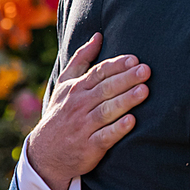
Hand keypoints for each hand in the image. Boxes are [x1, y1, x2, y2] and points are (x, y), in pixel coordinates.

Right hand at [28, 33, 150, 189]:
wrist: (44, 154)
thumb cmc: (61, 113)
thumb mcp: (65, 84)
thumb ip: (82, 59)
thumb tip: (98, 35)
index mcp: (76, 88)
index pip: (98, 73)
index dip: (116, 66)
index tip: (134, 59)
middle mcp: (79, 105)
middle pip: (105, 89)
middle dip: (126, 79)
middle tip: (146, 71)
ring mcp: (84, 127)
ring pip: (106, 111)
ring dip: (125, 101)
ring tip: (144, 91)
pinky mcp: (89, 148)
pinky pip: (104, 137)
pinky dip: (117, 129)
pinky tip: (132, 122)